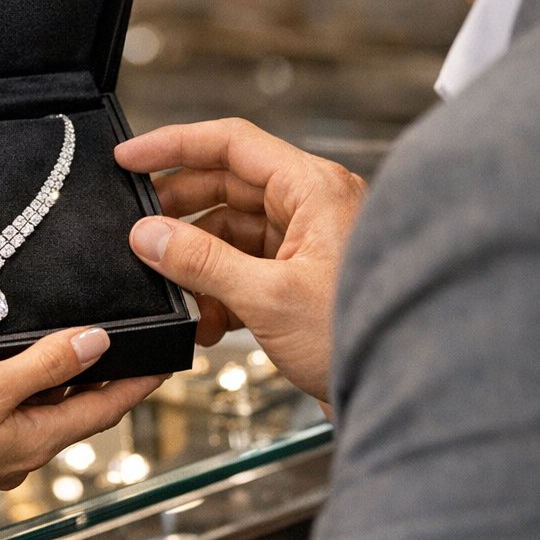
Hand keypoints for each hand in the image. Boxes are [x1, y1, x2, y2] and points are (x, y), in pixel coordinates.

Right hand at [0, 327, 168, 538]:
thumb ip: (45, 365)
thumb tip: (96, 342)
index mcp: (37, 438)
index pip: (105, 408)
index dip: (137, 381)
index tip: (163, 357)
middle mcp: (19, 442)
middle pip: (75, 403)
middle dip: (99, 371)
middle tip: (119, 335)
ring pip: (35, 398)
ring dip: (53, 369)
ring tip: (64, 331)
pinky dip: (12, 373)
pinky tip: (0, 349)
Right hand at [115, 118, 366, 401]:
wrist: (410, 395)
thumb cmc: (364, 337)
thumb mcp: (269, 297)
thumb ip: (201, 261)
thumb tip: (147, 234)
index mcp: (313, 189)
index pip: (231, 144)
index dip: (174, 145)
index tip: (129, 157)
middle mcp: (311, 207)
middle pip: (226, 187)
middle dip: (178, 211)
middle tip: (137, 227)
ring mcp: (306, 243)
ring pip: (231, 232)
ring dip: (196, 261)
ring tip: (172, 290)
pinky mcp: (299, 279)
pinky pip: (243, 266)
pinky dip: (216, 289)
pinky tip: (202, 320)